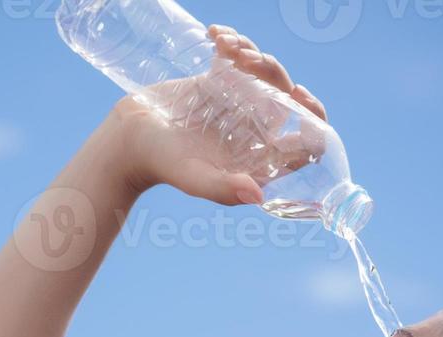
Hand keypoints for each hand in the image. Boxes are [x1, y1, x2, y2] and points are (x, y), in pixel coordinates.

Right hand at [102, 24, 331, 206]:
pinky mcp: (220, 83)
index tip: (298, 95)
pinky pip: (239, 57)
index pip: (306, 142)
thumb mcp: (193, 178)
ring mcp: (239, 105)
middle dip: (277, 75)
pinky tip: (215, 36)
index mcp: (259, 158)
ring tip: (229, 48)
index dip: (313, 119)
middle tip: (253, 63)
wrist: (129, 140)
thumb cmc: (162, 165)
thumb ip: (223, 189)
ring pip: (267, 74)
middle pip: (288, 100)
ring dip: (255, 54)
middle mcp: (255, 132)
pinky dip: (233, 42)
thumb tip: (258, 194)